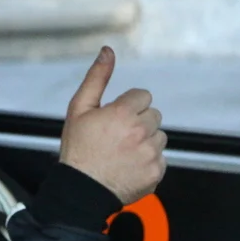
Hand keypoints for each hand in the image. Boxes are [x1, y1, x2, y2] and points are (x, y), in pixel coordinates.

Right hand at [59, 46, 166, 204]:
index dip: (127, 107)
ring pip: (159, 137)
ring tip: (123, 152)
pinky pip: (161, 158)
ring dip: (145, 141)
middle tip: (117, 137)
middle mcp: (141, 131)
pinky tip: (129, 166)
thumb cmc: (78, 149)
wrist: (81, 189)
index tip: (114, 119)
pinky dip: (148, 161)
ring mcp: (151, 153)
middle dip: (138, 122)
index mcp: (123, 113)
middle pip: (153, 116)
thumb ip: (97, 78)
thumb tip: (108, 51)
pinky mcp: (157, 171)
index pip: (143, 97)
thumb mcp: (79, 109)